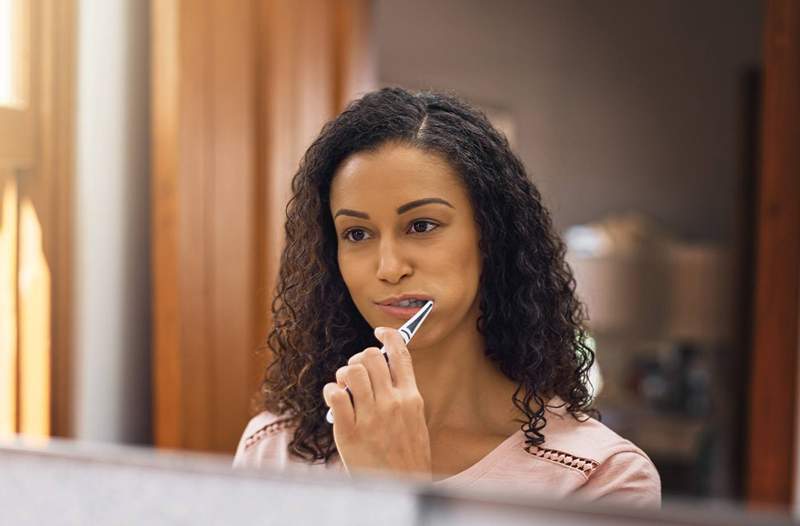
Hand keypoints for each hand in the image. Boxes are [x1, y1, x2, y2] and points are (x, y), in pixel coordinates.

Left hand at [322, 326, 431, 480]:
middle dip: (360, 359)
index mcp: (411, 397)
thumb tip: (382, 366)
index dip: (388, 336)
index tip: (379, 331)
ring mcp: (371, 417)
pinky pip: (335, 395)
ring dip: (343, 375)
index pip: (401, 353)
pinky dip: (331, 392)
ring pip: (351, 371)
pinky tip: (335, 400)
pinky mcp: (349, 431)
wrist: (399, 486)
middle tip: (357, 372)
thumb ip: (401, 394)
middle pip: (371, 356)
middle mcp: (392, 403)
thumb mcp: (414, 420)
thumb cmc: (405, 455)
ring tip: (345, 388)